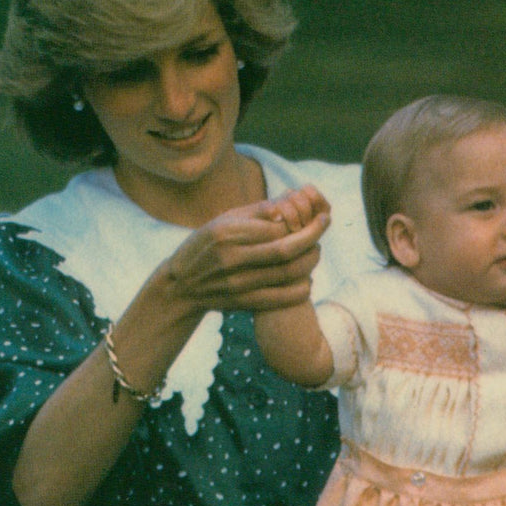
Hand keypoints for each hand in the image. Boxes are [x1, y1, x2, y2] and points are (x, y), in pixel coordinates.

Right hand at [163, 186, 330, 312]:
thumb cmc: (206, 246)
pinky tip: (306, 279)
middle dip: (312, 237)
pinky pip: (281, 297)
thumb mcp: (223, 221)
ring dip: (310, 261)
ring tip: (316, 251)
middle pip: (285, 250)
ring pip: (287, 273)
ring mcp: (238, 283)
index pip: (274, 226)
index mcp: (227, 232)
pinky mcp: (243, 302)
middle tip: (324, 226)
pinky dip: (300, 289)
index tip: (313, 214)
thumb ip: (256, 212)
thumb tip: (288, 203)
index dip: (300, 221)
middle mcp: (232, 258)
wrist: (181, 287)